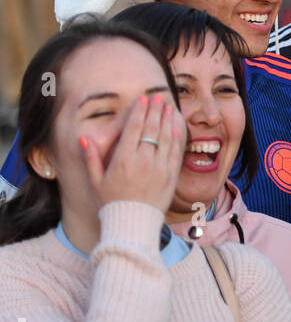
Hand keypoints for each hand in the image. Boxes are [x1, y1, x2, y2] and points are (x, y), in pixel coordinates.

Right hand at [83, 94, 184, 214]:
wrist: (133, 224)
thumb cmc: (111, 203)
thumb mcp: (95, 180)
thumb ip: (90, 157)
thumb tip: (84, 138)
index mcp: (123, 160)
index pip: (134, 129)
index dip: (139, 112)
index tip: (143, 100)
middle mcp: (143, 161)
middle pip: (151, 129)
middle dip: (155, 111)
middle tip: (158, 97)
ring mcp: (159, 168)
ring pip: (165, 138)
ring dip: (167, 120)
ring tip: (168, 107)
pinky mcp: (171, 176)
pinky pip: (175, 152)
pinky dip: (176, 138)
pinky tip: (175, 127)